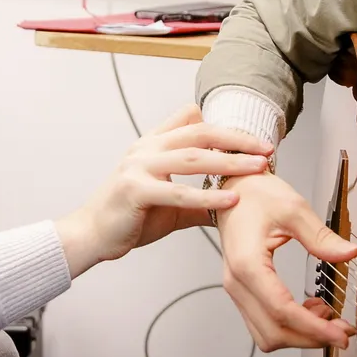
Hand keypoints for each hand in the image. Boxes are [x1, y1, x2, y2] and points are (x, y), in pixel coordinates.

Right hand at [55, 105, 271, 275]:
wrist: (91, 235)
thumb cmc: (128, 217)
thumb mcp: (169, 204)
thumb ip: (197, 198)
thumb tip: (232, 203)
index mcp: (153, 144)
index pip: (192, 120)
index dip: (226, 125)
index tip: (254, 137)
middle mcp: (145, 149)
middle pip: (199, 132)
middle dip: (237, 139)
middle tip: (266, 148)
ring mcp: (138, 166)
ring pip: (192, 157)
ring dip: (229, 162)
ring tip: (257, 167)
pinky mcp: (134, 190)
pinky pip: (178, 192)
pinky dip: (207, 197)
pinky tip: (230, 200)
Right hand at [215, 172, 356, 351]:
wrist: (231, 189)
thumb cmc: (256, 195)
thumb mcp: (294, 208)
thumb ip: (322, 237)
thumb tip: (350, 253)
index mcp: (248, 264)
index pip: (282, 310)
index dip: (314, 329)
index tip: (341, 334)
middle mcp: (236, 283)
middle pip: (273, 332)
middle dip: (310, 338)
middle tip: (343, 331)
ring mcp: (236, 290)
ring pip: (266, 334)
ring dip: (298, 335)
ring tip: (328, 317)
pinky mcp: (242, 291)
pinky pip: (262, 322)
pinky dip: (288, 325)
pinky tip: (311, 308)